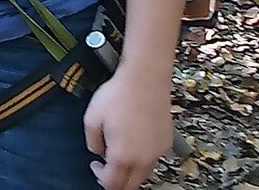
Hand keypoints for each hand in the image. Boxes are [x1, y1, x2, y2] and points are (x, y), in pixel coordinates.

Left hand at [84, 68, 173, 189]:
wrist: (145, 79)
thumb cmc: (118, 95)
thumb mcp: (92, 117)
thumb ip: (92, 141)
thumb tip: (98, 151)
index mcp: (123, 156)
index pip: (112, 184)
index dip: (100, 177)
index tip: (95, 165)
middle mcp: (143, 159)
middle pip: (130, 185)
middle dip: (117, 180)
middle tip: (106, 166)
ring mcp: (158, 152)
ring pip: (144, 174)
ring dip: (131, 171)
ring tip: (120, 153)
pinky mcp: (166, 142)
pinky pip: (154, 159)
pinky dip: (143, 158)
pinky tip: (134, 142)